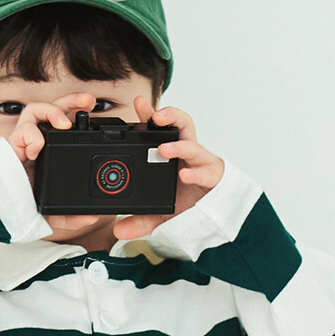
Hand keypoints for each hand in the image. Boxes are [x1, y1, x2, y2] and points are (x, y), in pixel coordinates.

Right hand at [8, 92, 103, 236]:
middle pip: (53, 110)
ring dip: (52, 110)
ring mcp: (22, 143)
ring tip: (64, 123)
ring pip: (35, 110)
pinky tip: (37, 151)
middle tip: (89, 101)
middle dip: (71, 101)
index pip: (64, 126)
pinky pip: (22, 130)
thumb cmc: (21, 208)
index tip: (96, 114)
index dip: (78, 116)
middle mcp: (36, 143)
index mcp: (49, 152)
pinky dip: (33, 137)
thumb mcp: (54, 215)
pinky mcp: (10, 147)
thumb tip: (92, 217)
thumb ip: (72, 218)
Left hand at [112, 97, 224, 241]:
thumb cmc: (190, 203)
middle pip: (182, 125)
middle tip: (155, 116)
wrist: (216, 215)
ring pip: (194, 144)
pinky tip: (184, 174)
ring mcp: (202, 163)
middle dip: (169, 116)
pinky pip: (206, 170)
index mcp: (174, 155)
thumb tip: (118, 231)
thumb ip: (141, 221)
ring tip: (164, 147)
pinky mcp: (214, 177)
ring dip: (180, 144)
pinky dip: (196, 172)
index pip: (162, 129)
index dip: (150, 115)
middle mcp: (188, 154)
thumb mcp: (161, 214)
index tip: (139, 104)